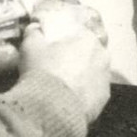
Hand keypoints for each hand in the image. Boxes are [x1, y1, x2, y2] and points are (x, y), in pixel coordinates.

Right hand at [20, 2, 110, 120]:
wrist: (53, 108)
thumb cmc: (43, 71)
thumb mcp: (30, 47)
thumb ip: (34, 32)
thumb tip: (35, 28)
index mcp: (87, 38)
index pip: (78, 33)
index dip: (64, 40)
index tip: (53, 48)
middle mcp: (103, 56)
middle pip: (87, 53)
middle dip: (75, 58)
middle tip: (56, 67)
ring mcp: (105, 78)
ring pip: (92, 72)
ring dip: (80, 76)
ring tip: (62, 85)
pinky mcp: (103, 98)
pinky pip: (92, 91)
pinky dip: (83, 93)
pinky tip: (68, 98)